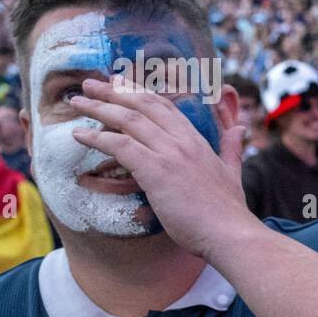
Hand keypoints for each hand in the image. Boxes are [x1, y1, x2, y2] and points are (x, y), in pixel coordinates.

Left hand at [69, 76, 257, 260]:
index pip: (165, 107)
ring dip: (99, 108)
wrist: (229, 232)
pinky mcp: (156, 170)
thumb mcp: (233, 172)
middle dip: (114, 92)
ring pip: (128, 120)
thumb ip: (232, 149)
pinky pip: (120, 146)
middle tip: (90, 84)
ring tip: (77, 102)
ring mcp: (170, 153)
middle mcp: (182, 141)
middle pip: (143, 106)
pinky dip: (97, 138)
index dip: (140, 93)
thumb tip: (240, 129)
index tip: (119, 83)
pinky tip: (78, 135)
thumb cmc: (228, 211)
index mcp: (198, 141)